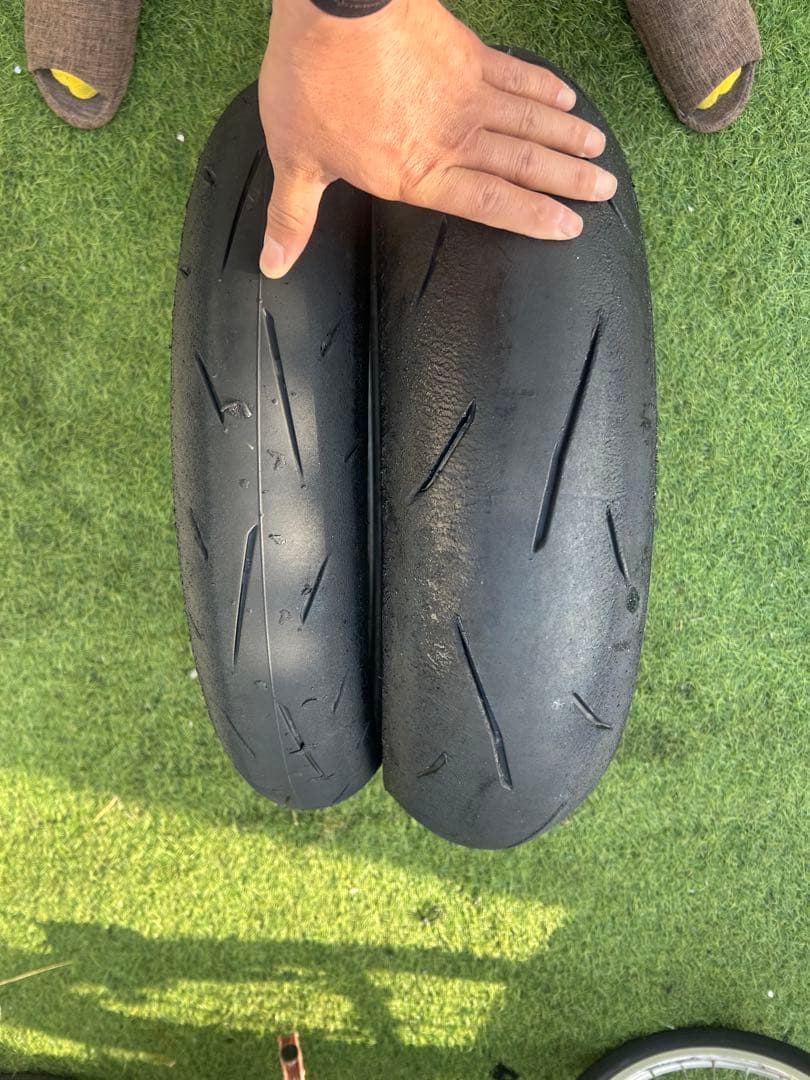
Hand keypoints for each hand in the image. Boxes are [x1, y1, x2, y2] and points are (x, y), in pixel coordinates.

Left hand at [258, 0, 616, 277]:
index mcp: (418, 172)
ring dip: (567, 136)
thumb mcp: (295, 157)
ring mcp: (465, 91)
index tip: (570, 227)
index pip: (490, 202)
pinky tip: (565, 95)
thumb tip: (273, 266)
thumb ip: (294, 215)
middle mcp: (454, 137)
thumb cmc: (313, 82)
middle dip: (567, 179)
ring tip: (601, 151)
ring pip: (529, 119)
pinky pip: (515, 73)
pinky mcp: (466, 50)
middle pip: (523, 162)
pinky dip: (543, 85)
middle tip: (605, 188)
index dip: (532, 217)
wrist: (336, 1)